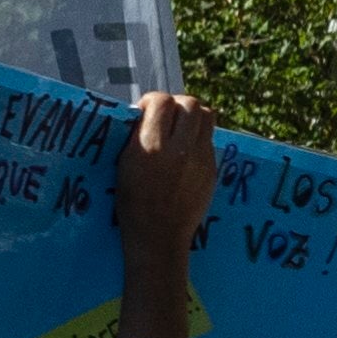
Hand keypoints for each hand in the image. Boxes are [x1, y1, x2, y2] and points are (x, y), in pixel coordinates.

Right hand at [109, 89, 219, 274]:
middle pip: (189, 103)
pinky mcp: (212, 169)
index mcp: (151, 147)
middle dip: (176, 104)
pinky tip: (185, 151)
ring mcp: (200, 159)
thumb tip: (145, 114)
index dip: (152, 100)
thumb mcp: (124, 166)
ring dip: (192, 116)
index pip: (161, 101)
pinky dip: (197, 138)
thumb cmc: (133, 204)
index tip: (145, 111)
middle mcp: (179, 149)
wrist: (158, 237)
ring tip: (180, 128)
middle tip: (166, 116)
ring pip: (207, 116)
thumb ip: (137, 136)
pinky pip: (209, 139)